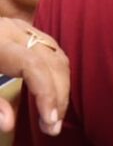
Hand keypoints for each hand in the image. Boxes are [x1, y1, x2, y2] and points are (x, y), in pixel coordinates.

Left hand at [0, 17, 68, 135]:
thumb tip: (8, 124)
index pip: (34, 66)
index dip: (46, 93)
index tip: (49, 122)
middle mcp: (14, 30)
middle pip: (52, 59)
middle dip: (59, 93)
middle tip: (53, 126)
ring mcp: (20, 27)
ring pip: (56, 52)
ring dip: (61, 84)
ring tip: (55, 114)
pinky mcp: (22, 30)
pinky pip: (50, 49)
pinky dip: (56, 72)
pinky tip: (52, 92)